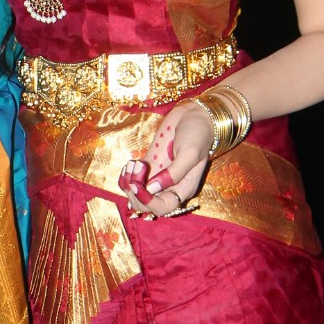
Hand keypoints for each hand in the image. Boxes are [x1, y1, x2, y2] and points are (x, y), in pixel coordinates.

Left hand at [118, 101, 214, 217]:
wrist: (195, 115)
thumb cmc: (198, 134)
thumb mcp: (190, 153)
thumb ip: (173, 174)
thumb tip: (151, 188)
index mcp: (182, 189)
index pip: (161, 208)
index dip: (146, 201)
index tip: (137, 184)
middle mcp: (169, 187)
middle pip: (145, 205)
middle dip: (134, 192)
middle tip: (135, 169)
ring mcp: (157, 177)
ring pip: (135, 194)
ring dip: (128, 182)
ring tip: (132, 163)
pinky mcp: (149, 167)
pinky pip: (131, 180)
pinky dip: (125, 175)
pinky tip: (130, 162)